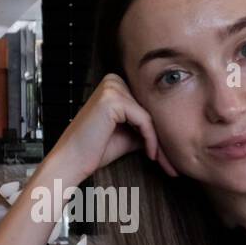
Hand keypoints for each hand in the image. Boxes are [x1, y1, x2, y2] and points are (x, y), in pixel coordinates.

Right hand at [44, 73, 177, 182]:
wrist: (71, 161)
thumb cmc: (95, 150)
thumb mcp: (127, 135)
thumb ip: (144, 127)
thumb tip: (170, 131)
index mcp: (115, 84)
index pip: (146, 107)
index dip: (160, 132)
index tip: (170, 156)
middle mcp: (113, 80)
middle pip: (150, 110)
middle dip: (163, 138)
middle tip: (173, 164)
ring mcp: (111, 87)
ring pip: (150, 116)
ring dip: (160, 142)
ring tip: (166, 164)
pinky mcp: (112, 99)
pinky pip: (144, 121)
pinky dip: (151, 140)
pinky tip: (151, 155)